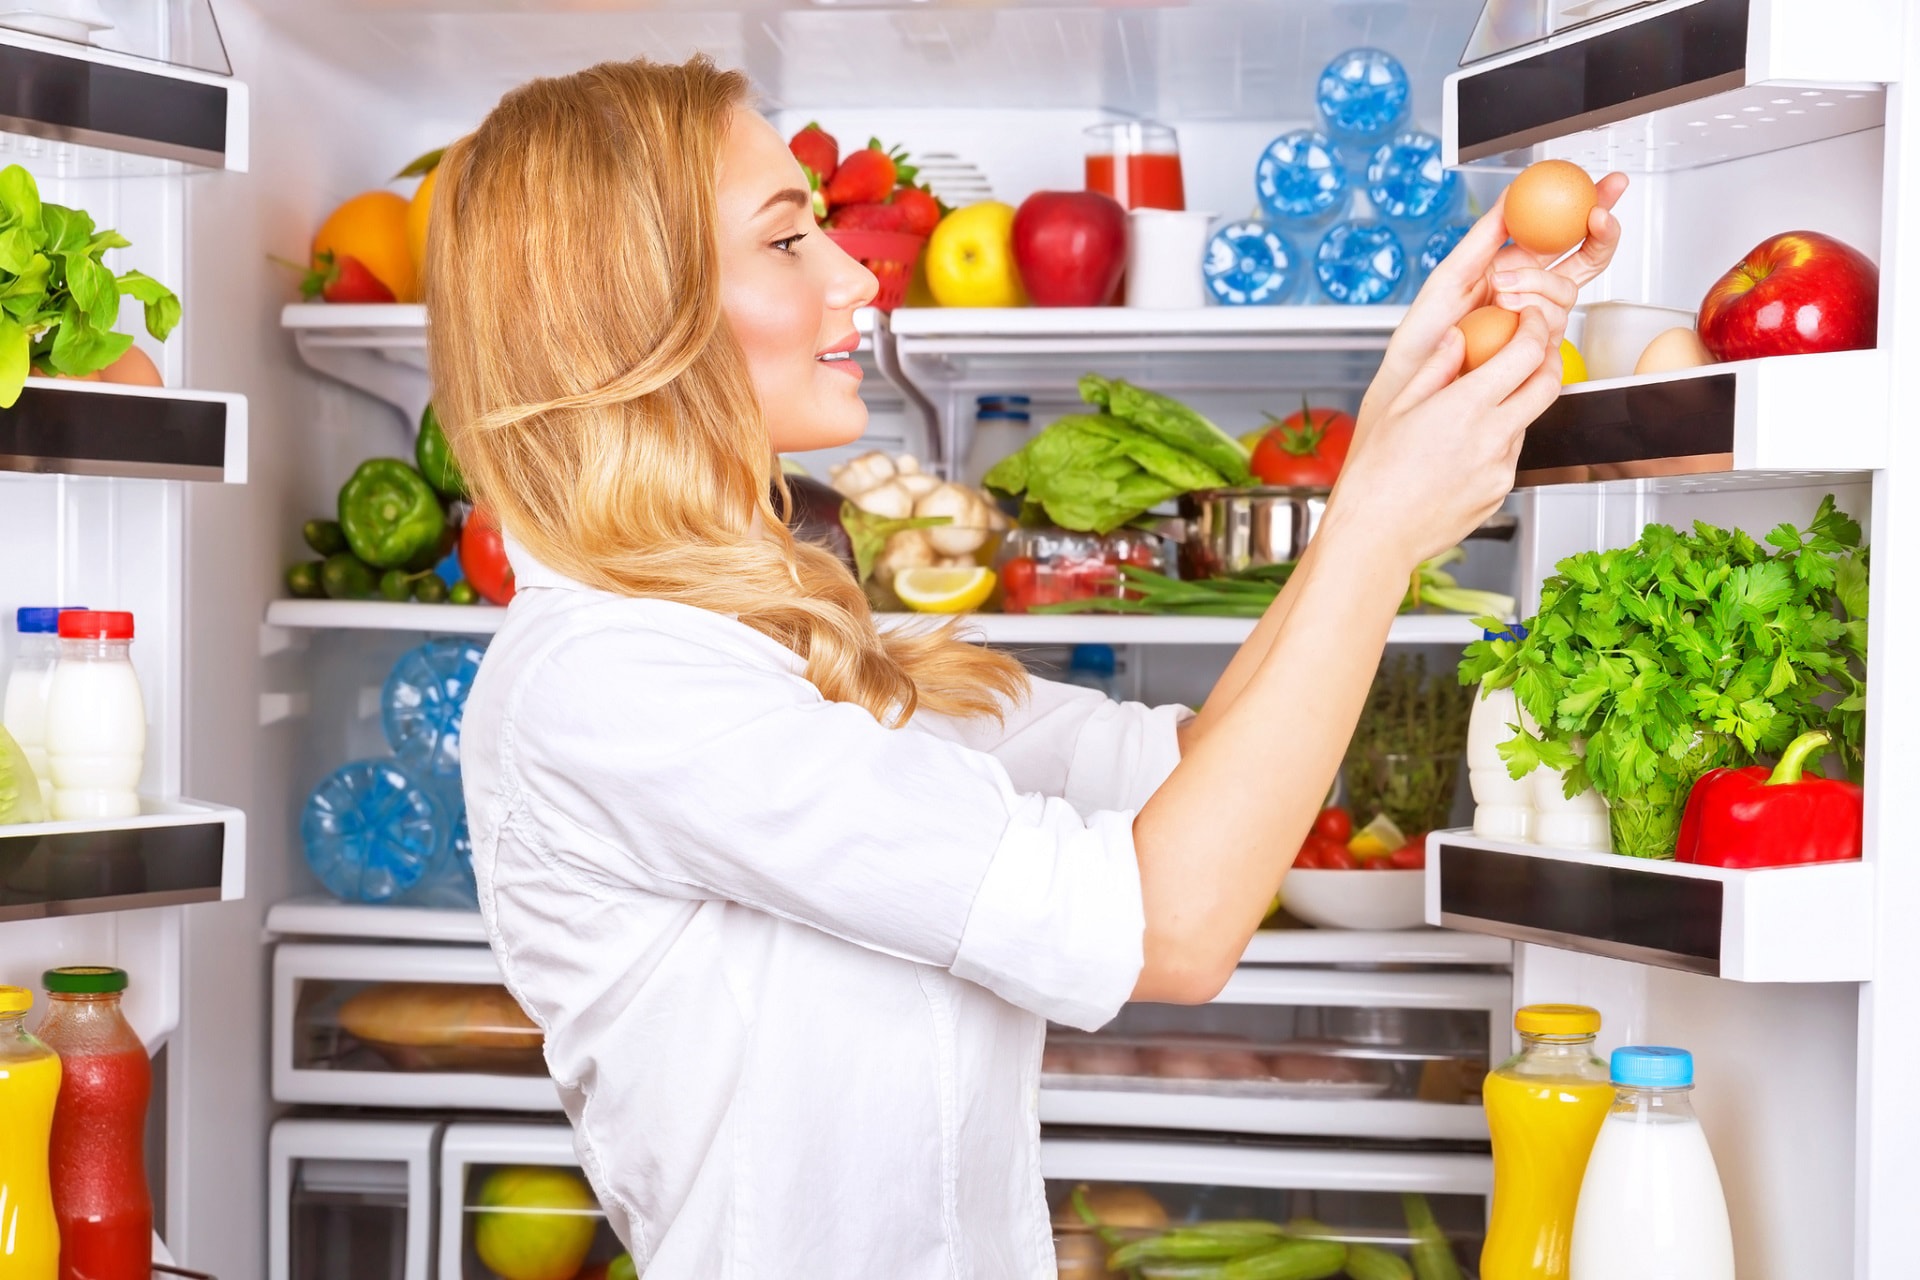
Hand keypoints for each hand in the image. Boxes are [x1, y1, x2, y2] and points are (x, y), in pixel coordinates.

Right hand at [1329, 305, 1560, 567]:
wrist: (1377, 534)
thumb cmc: (1375, 478)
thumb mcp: (1396, 409)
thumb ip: (1435, 367)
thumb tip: (1457, 337)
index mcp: (1466, 407)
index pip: (1526, 353)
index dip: (1534, 328)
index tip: (1528, 320)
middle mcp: (1493, 436)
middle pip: (1548, 384)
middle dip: (1548, 358)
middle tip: (1532, 348)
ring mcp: (1502, 468)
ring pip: (1527, 421)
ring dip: (1515, 404)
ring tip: (1474, 411)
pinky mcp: (1500, 492)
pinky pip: (1510, 456)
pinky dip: (1497, 442)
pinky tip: (1461, 452)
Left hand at [1357, 172, 1628, 438]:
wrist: (1415, 383)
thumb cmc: (1425, 334)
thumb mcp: (1451, 274)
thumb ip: (1485, 235)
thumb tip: (1513, 192)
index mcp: (1511, 266)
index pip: (1560, 232)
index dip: (1589, 207)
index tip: (1609, 186)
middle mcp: (1528, 291)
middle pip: (1583, 259)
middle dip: (1601, 233)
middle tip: (1599, 217)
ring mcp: (1535, 321)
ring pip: (1567, 293)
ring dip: (1539, 285)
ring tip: (1501, 292)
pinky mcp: (1536, 350)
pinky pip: (1554, 327)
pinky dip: (1537, 316)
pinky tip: (1510, 316)